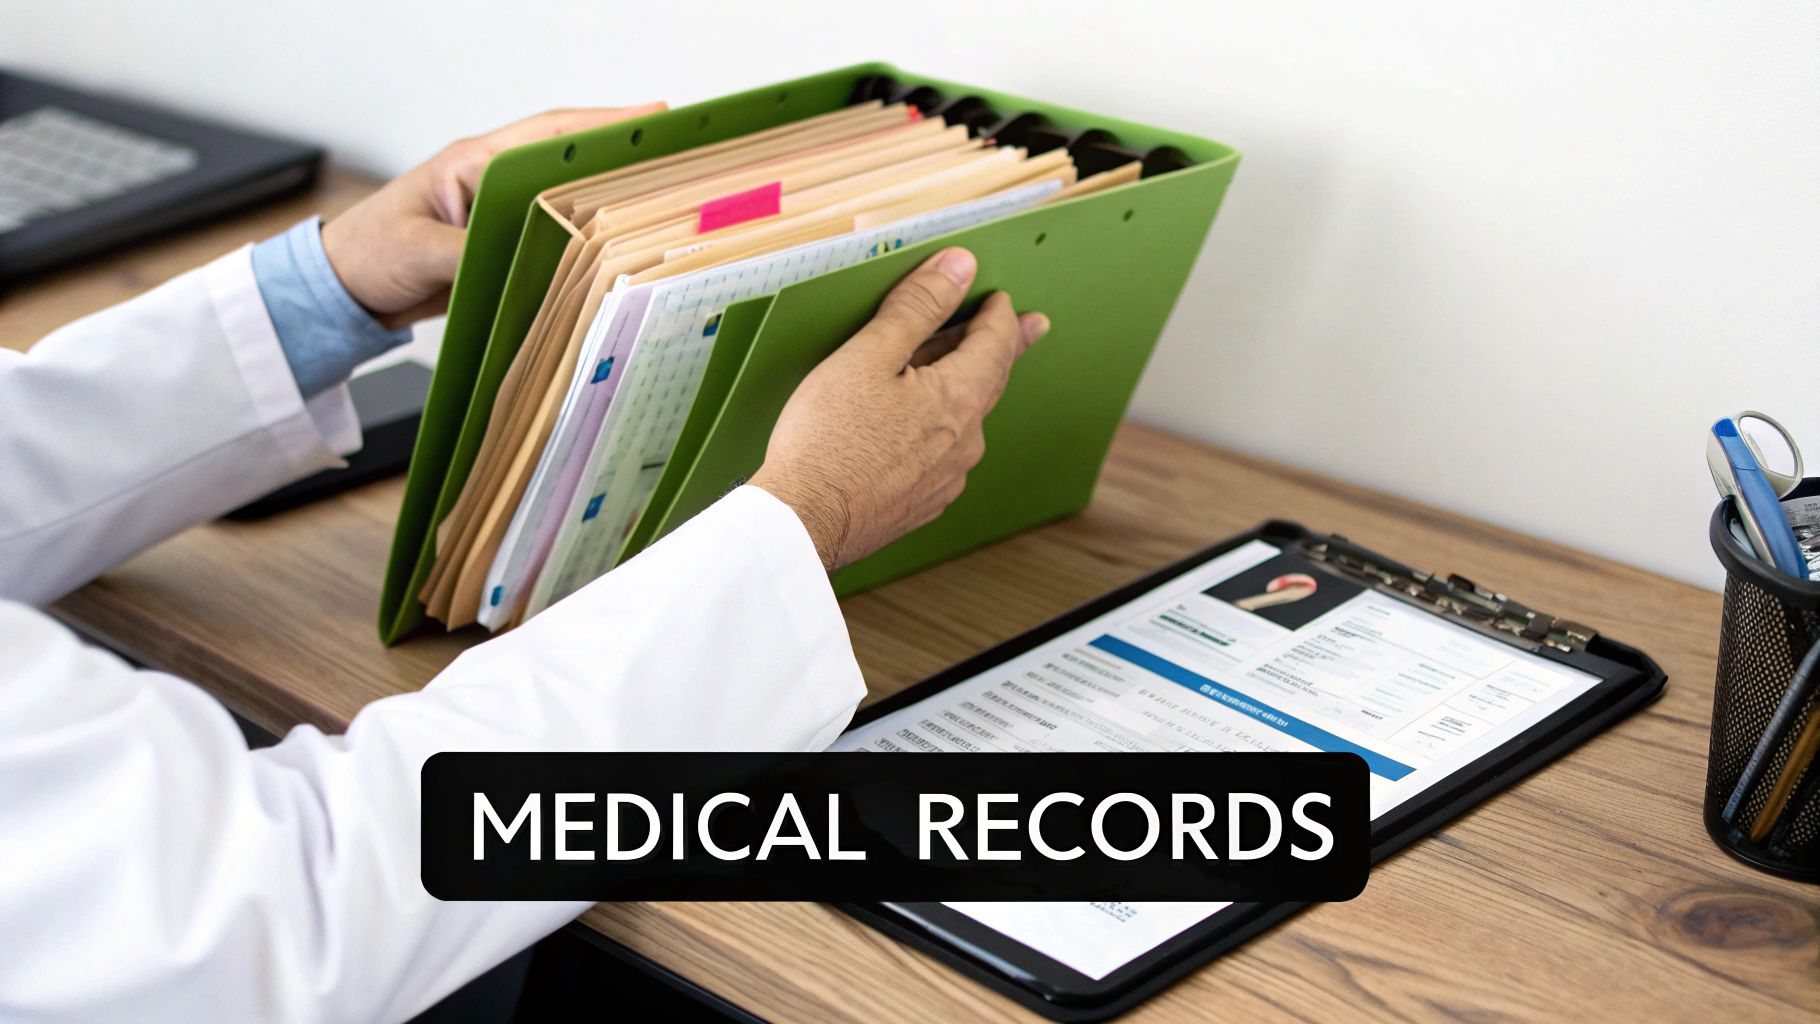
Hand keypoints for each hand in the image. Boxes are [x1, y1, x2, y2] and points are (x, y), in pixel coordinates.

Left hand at [321, 104, 663, 328]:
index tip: (652, 117)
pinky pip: (557, 240)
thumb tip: (512, 261)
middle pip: (572, 163)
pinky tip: (618, 251)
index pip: (549, 134)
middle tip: (679, 160)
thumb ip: (466, 254)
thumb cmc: (369, 252)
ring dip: (610, 202)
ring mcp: (504, 216)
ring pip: (570, 202)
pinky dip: (587, 244)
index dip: (602, 126)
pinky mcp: (506, 247)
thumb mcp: (416, 251)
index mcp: (474, 164)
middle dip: (623, 158)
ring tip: (663, 204)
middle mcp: (496, 184)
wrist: (347, 289)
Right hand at [750, 248, 1048, 571]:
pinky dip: (937, 428)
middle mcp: (965, 443)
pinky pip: (942, 455)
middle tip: (1029, 328)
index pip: (996, 344)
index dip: (999, 315)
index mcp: (960, 399)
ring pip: (964, 421)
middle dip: (1004, 348)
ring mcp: (946, 479)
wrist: (804, 522)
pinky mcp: (922, 504)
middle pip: (989, 381)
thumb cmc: (828, 439)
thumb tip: (960, 267)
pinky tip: (914, 428)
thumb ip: (918, 307)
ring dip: (964, 390)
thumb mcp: (869, 355)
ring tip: (957, 372)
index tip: (1001, 299)